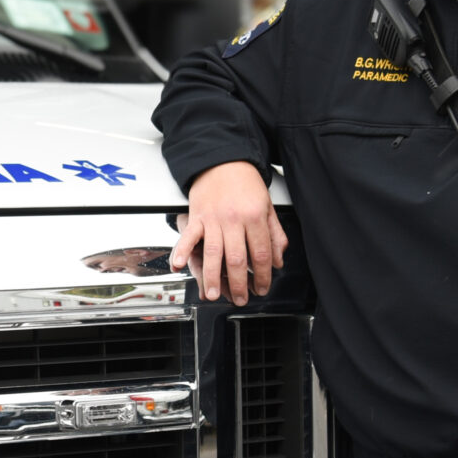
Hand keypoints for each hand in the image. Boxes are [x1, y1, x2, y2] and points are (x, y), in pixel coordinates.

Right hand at [171, 162, 287, 305]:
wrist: (222, 159)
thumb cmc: (245, 182)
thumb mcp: (268, 205)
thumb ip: (274, 234)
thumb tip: (278, 260)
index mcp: (255, 217)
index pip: (261, 254)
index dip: (263, 275)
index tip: (263, 287)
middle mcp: (234, 219)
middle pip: (237, 259)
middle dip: (239, 284)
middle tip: (240, 298)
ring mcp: (214, 218)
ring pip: (214, 253)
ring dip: (213, 277)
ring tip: (214, 294)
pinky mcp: (197, 215)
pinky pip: (189, 236)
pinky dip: (182, 251)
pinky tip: (179, 265)